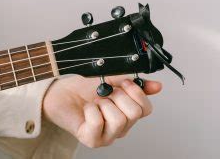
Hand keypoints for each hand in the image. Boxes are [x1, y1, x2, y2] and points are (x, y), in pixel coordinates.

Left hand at [42, 75, 161, 147]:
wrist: (62, 92)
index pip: (146, 109)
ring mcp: (107, 136)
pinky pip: (98, 123)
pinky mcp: (91, 140)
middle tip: (106, 93)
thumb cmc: (85, 88)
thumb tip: (157, 86)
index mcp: (128, 114)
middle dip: (118, 96)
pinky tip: (87, 109)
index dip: (136, 93)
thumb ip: (135, 83)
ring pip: (118, 120)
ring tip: (95, 101)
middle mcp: (121, 127)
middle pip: (134, 114)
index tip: (124, 83)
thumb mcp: (113, 79)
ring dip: (104, 103)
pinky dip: (91, 110)